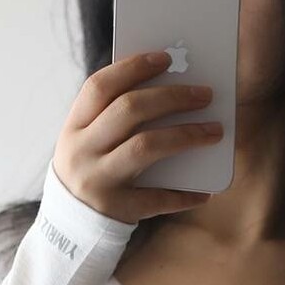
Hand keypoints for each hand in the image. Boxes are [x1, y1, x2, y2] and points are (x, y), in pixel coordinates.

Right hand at [51, 48, 223, 225]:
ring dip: (186, 135)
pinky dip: (183, 194)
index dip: (133, 68)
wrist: (69, 226)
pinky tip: (205, 191)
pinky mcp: (116, 209)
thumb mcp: (90, 141)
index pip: (100, 86)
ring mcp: (97, 181)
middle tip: (205, 94)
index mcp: (74, 127)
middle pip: (128, 110)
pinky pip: (157, 198)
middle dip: (171, 97)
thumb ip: (115, 117)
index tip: (166, 57)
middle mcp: (81, 151)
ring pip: (145, 147)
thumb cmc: (93, 169)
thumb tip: (173, 87)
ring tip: (215, 131)